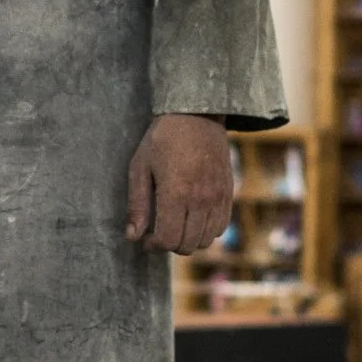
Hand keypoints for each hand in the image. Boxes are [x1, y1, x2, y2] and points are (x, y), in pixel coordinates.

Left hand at [126, 114, 233, 253]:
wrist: (197, 116)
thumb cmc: (162, 139)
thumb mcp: (140, 167)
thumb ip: (137, 204)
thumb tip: (133, 236)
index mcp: (176, 193)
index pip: (168, 240)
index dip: (154, 246)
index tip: (145, 238)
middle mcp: (200, 199)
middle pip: (187, 245)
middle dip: (169, 244)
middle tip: (158, 231)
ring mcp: (218, 198)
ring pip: (205, 240)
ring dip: (188, 240)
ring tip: (175, 225)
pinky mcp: (228, 193)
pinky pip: (220, 227)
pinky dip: (206, 231)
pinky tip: (192, 219)